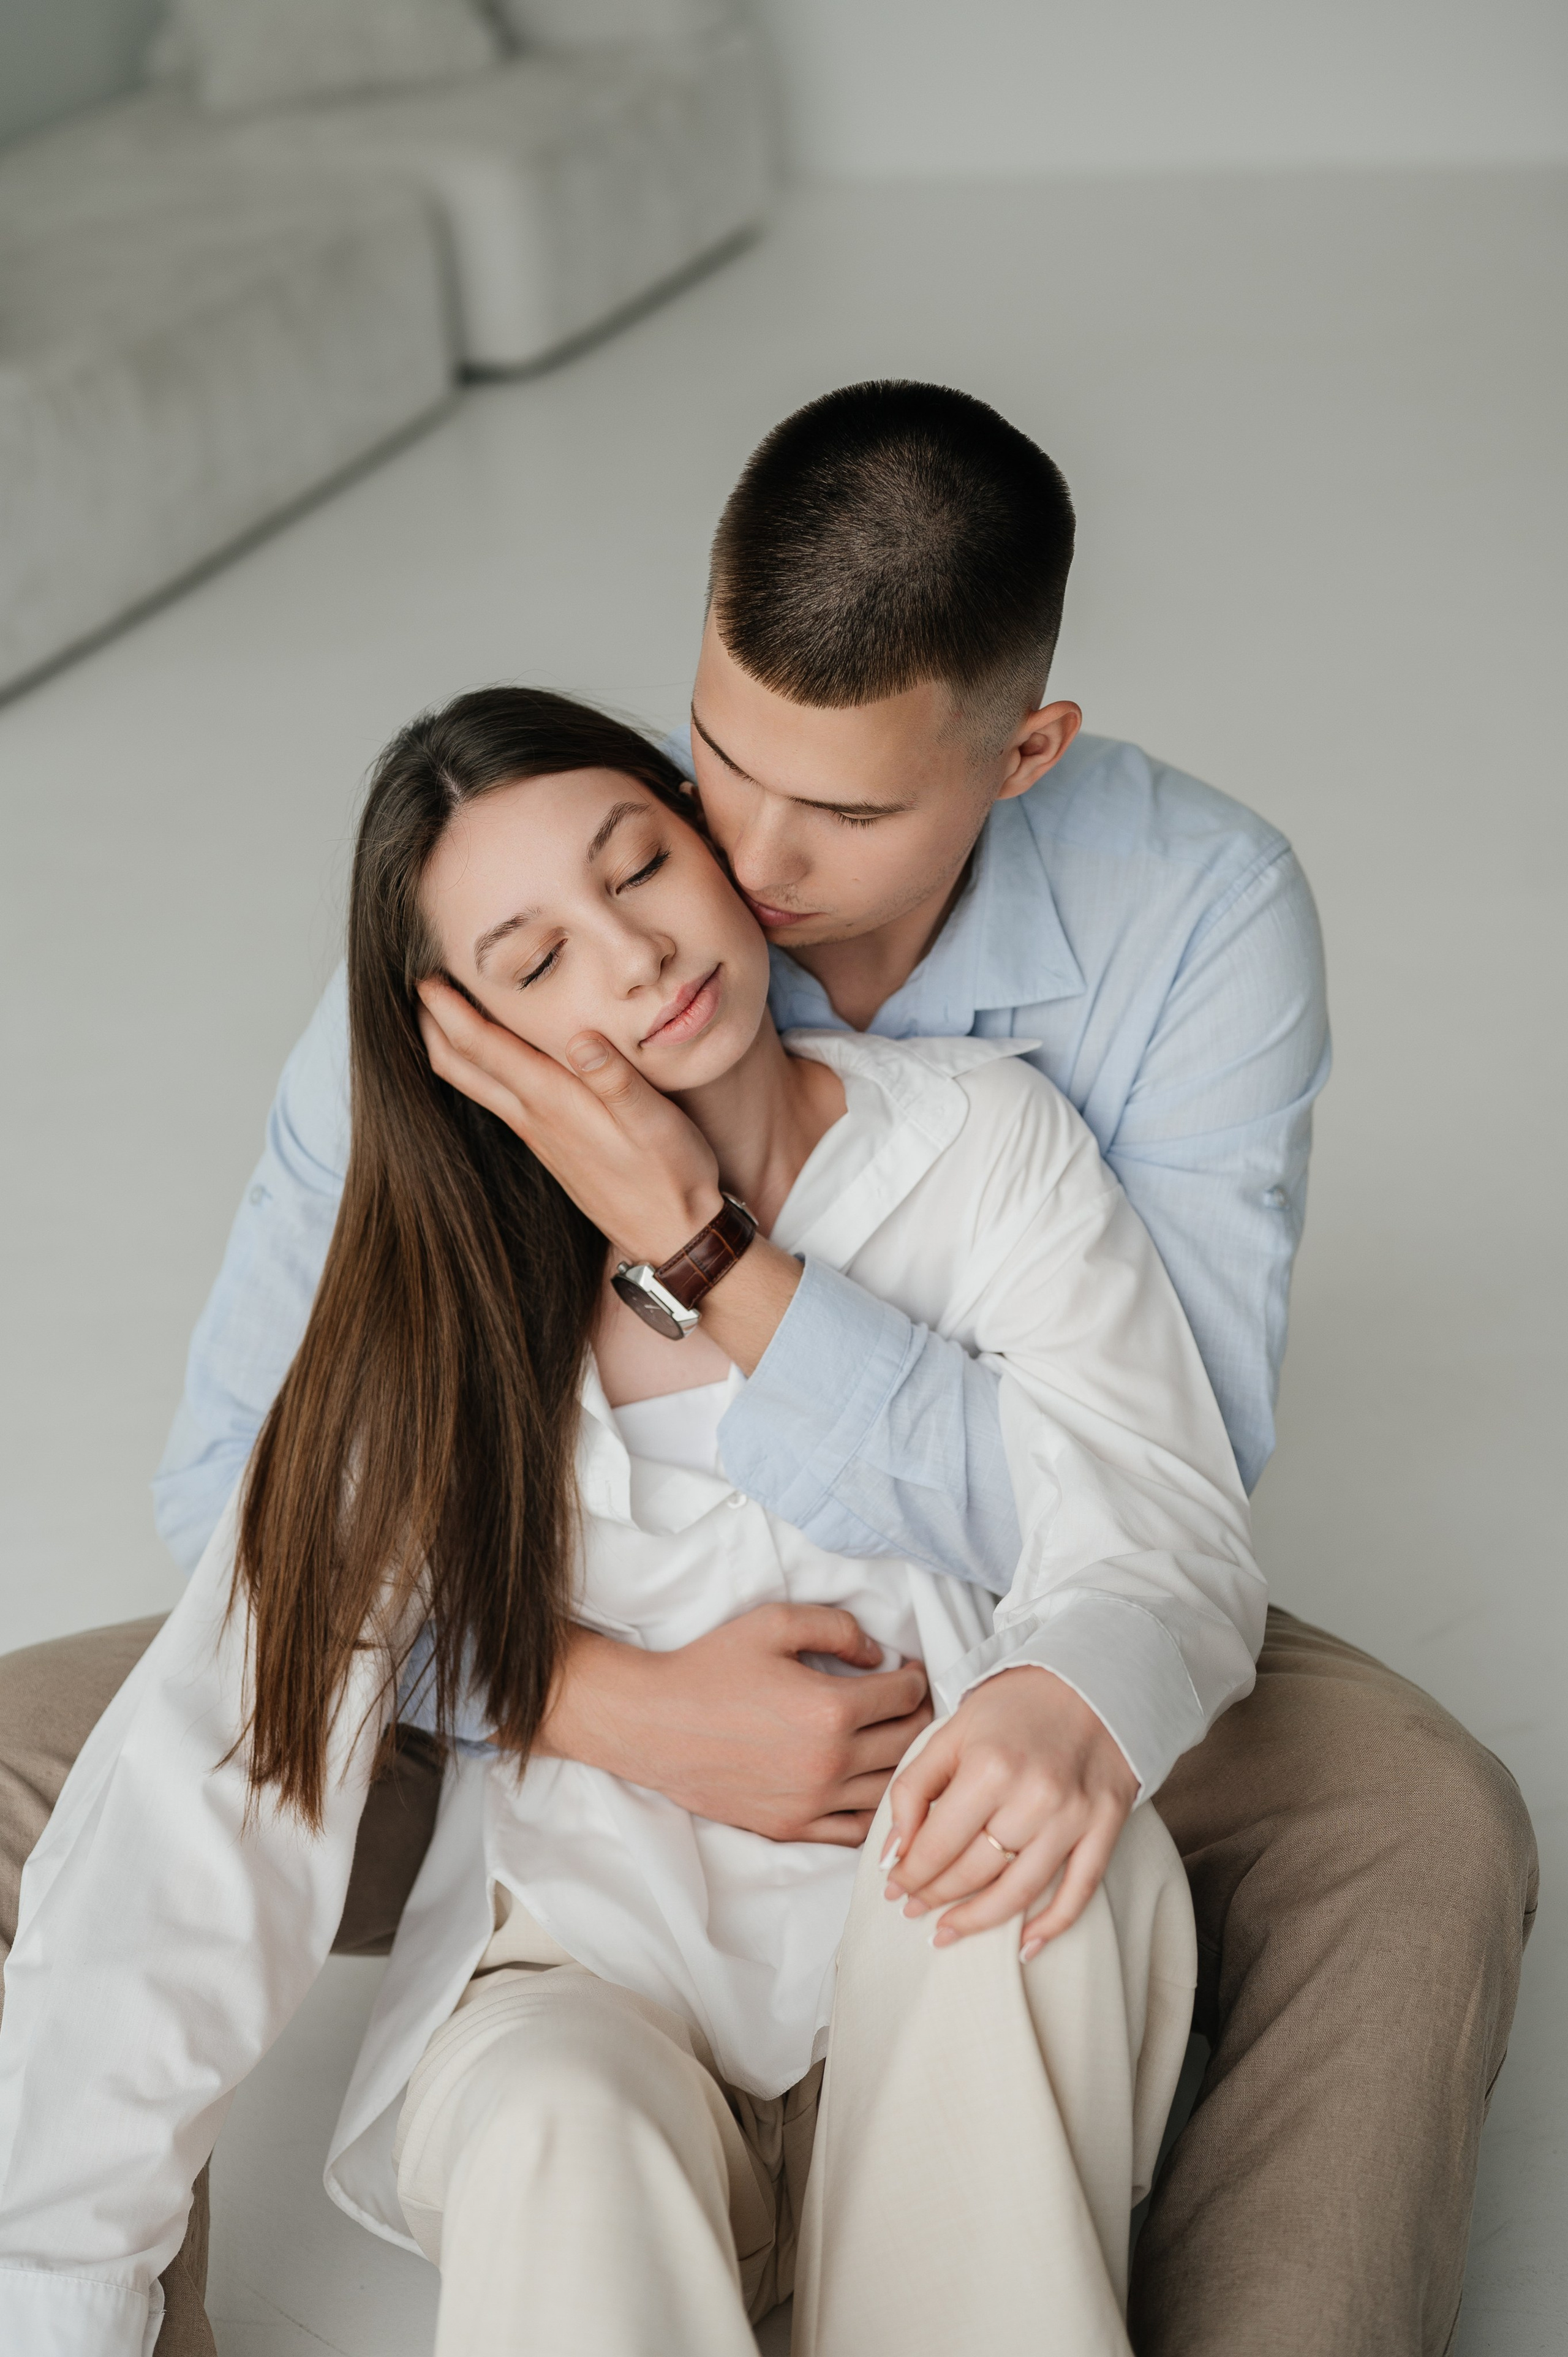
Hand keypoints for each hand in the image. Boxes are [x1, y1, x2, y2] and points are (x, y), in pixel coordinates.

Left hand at [418, 977, 721, 1263]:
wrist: (673, 1235)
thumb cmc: (671, 1177)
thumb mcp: (654, 1124)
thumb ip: (616, 1081)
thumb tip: (581, 1038)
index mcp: (553, 1103)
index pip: (483, 1048)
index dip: (449, 1010)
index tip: (426, 975)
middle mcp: (534, 1118)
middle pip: (460, 1068)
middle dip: (432, 1026)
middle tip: (419, 985)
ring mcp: (539, 1135)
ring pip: (476, 1086)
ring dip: (451, 1048)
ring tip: (442, 1014)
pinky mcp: (551, 1147)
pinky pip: (499, 1100)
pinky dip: (481, 1070)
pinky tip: (495, 1059)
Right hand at [538, 1606, 933, 1842]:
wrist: (652, 1724)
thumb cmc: (709, 1668)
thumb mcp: (773, 1622)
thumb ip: (836, 1628)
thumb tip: (879, 1655)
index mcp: (831, 1709)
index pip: (907, 1696)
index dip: (917, 1677)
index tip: (911, 1670)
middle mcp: (830, 1763)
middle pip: (909, 1743)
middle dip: (920, 1718)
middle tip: (912, 1703)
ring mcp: (811, 1803)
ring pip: (890, 1790)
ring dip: (903, 1764)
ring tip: (895, 1742)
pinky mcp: (790, 1827)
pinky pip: (855, 1830)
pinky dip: (874, 1809)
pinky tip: (868, 1785)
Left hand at [881, 1667, 1137, 1956]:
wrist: (1091, 1678)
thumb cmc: (1014, 1705)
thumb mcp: (951, 1731)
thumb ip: (914, 1788)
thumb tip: (892, 1854)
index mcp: (989, 1766)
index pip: (938, 1844)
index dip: (910, 1874)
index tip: (894, 1888)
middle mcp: (1034, 1795)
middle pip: (974, 1871)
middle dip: (935, 1896)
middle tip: (913, 1908)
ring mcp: (1074, 1815)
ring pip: (1019, 1891)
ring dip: (979, 1920)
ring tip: (948, 1931)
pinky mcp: (1106, 1825)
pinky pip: (1079, 1891)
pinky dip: (1052, 1925)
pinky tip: (1023, 1945)